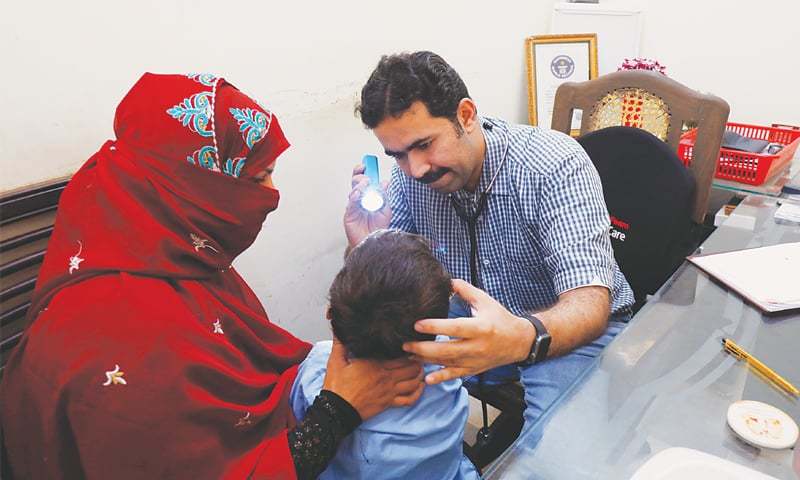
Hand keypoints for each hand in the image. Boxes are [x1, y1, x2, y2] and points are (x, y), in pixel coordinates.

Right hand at [323, 340, 424, 419]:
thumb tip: (338, 327)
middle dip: (417, 360)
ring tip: (420, 368)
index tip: (411, 344)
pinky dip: (418, 393)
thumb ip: (340, 343)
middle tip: (419, 355)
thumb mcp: (336, 361)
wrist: (336, 410)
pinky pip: (409, 399)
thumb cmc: (337, 386)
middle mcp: (386, 377)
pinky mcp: (389, 403)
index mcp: (376, 364)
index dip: (409, 349)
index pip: (401, 355)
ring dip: (419, 375)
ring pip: (414, 382)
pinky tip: (420, 387)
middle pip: (411, 367)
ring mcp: (389, 391)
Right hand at [344, 164, 391, 247]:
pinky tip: (358, 194)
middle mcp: (359, 199)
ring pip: (353, 191)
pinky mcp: (349, 215)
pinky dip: (354, 197)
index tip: (366, 165)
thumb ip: (384, 196)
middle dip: (360, 176)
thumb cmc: (378, 228)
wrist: (374, 244)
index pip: (363, 180)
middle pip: (356, 183)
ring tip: (366, 184)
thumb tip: (385, 182)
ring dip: (359, 185)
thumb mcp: (386, 210)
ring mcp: (353, 207)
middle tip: (367, 177)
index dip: (363, 171)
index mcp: (368, 196)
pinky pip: (350, 203)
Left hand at [402, 279, 535, 384]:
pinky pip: (456, 375)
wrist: (519, 341)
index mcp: (481, 328)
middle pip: (447, 350)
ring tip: (409, 354)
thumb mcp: (485, 301)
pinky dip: (442, 377)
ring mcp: (476, 360)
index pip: (455, 328)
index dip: (435, 327)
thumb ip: (466, 290)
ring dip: (427, 360)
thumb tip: (447, 280)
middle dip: (424, 348)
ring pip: (448, 363)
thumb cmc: (500, 319)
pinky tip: (428, 378)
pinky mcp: (475, 369)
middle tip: (405, 343)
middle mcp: (478, 346)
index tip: (416, 324)